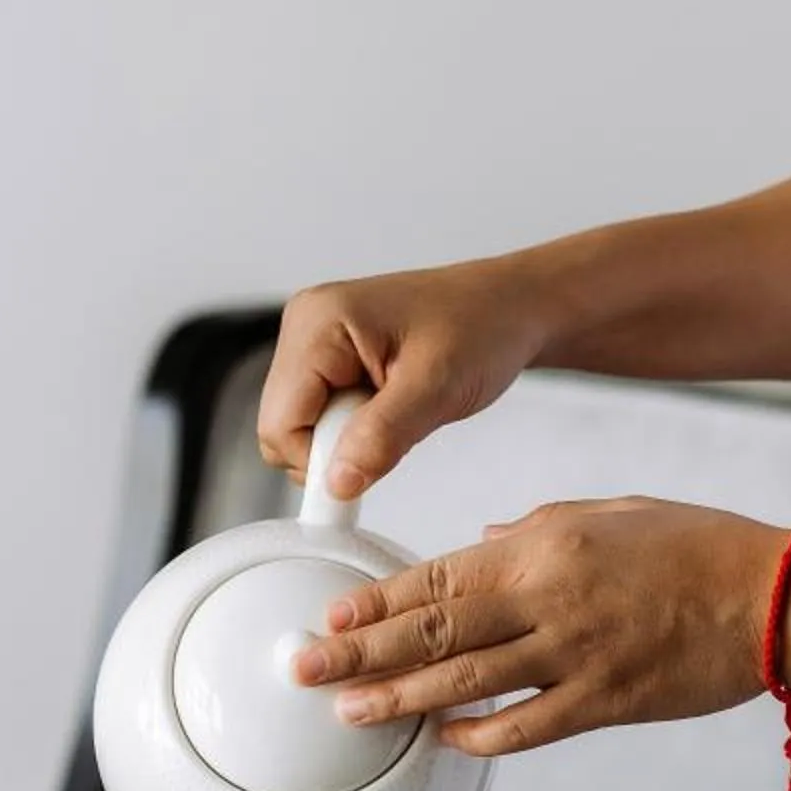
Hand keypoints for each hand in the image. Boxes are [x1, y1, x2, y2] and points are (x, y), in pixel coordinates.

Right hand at [257, 258, 557, 498]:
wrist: (511, 307)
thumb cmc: (484, 326)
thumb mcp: (437, 387)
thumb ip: (381, 436)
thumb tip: (336, 483)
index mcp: (319, 322)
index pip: (279, 422)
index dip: (319, 458)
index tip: (368, 467)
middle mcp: (304, 325)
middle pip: (280, 427)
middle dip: (334, 445)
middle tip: (394, 425)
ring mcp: (313, 340)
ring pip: (298, 426)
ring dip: (346, 437)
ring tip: (397, 410)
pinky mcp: (327, 356)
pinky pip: (318, 415)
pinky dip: (352, 426)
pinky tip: (388, 406)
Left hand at [291, 498, 786, 755]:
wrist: (775, 595)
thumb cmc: (694, 546)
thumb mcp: (607, 512)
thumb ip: (533, 530)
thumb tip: (472, 548)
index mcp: (544, 548)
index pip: (438, 576)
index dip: (376, 601)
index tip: (329, 616)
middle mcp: (549, 601)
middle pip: (433, 631)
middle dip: (360, 652)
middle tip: (303, 667)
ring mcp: (575, 656)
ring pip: (465, 683)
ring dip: (399, 700)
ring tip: (347, 710)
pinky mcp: (605, 702)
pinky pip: (525, 726)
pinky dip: (478, 735)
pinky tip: (441, 740)